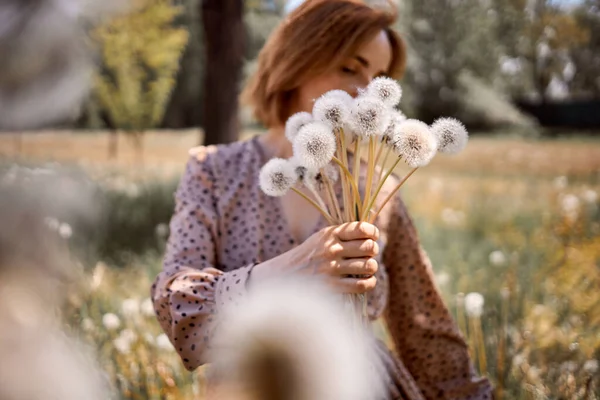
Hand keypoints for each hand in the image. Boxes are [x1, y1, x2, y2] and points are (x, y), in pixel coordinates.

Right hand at [252, 222, 378, 293]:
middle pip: (369, 247)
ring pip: (369, 266)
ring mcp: (332, 268)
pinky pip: (362, 285)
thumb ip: (344, 231)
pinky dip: (369, 283)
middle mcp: (332, 249)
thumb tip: (372, 225)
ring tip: (367, 267)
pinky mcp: (333, 286)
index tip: (373, 236)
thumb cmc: (311, 254)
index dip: (373, 232)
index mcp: (330, 234)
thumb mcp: (322, 237)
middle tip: (369, 253)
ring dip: (372, 267)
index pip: (361, 228)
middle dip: (373, 250)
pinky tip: (366, 280)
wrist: (287, 275)